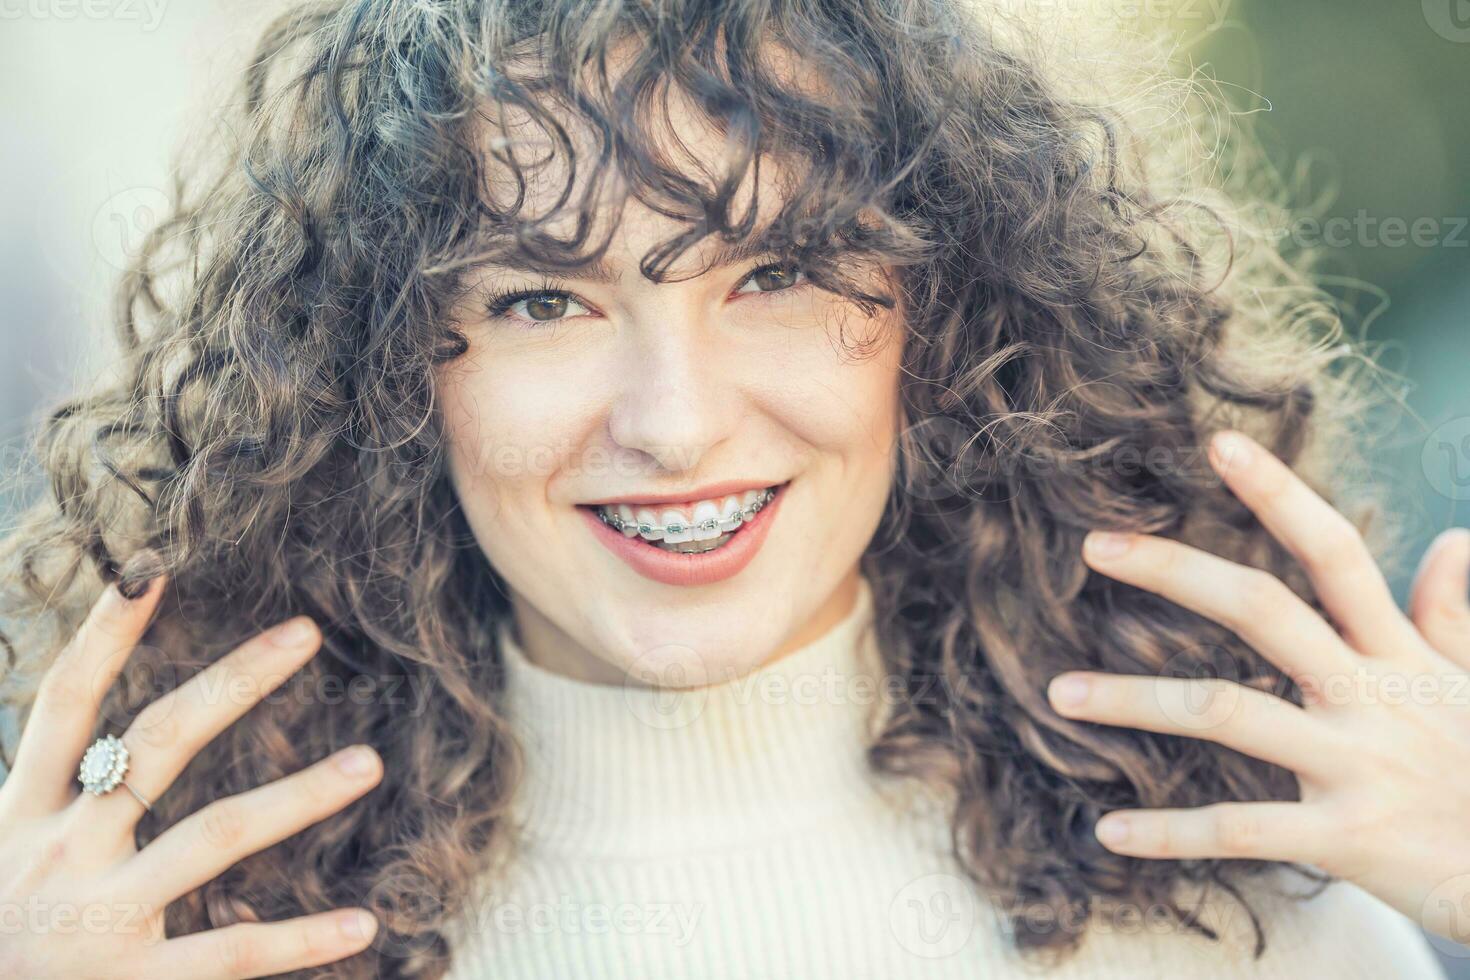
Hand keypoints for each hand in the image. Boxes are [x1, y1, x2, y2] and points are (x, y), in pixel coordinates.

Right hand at [0, 568, 384, 977]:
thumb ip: (50, 801)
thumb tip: (97, 738)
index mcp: (20, 817)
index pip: (63, 706)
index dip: (103, 637)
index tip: (150, 572)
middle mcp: (58, 854)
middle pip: (153, 745)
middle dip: (231, 682)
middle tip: (306, 633)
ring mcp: (97, 918)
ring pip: (213, 835)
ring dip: (298, 796)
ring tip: (368, 763)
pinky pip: (229, 954)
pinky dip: (300, 940)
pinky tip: (363, 925)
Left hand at [1046, 429, 1469, 945]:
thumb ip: (1452, 615)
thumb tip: (1452, 540)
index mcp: (1395, 653)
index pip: (1335, 552)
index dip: (1280, 493)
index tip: (1218, 444)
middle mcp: (1368, 694)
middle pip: (1261, 609)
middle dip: (1175, 570)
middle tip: (1091, 545)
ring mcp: (1355, 764)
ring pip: (1226, 713)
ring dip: (1133, 702)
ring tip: (1058, 695)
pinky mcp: (1344, 838)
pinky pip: (1239, 830)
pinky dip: (1170, 832)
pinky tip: (1109, 831)